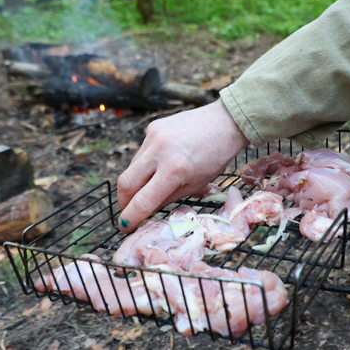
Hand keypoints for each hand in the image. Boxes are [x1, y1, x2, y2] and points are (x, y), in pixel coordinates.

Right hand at [116, 100, 249, 231]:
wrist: (225, 122)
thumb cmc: (216, 157)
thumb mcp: (196, 184)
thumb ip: (168, 198)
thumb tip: (146, 210)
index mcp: (174, 170)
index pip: (142, 201)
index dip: (130, 218)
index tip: (125, 227)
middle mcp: (160, 151)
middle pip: (125, 183)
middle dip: (123, 202)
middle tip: (128, 211)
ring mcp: (154, 136)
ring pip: (131, 167)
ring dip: (134, 183)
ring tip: (148, 188)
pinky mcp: (153, 127)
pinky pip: (141, 152)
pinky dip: (144, 165)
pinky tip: (159, 165)